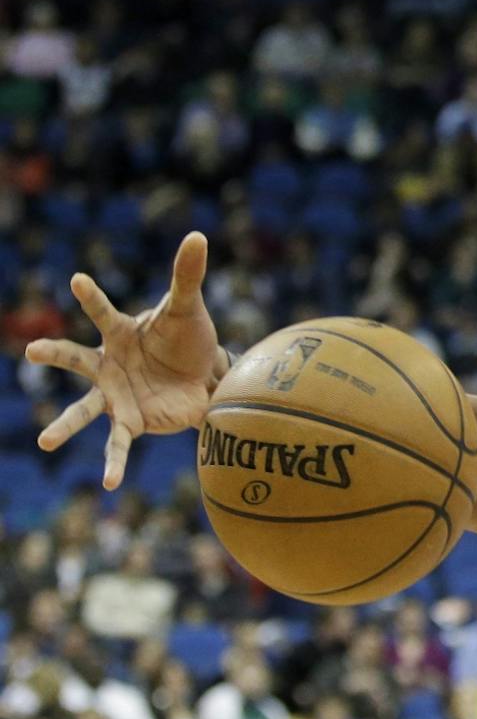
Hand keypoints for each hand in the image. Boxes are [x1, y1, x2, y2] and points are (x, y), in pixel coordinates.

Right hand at [27, 232, 221, 488]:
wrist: (204, 376)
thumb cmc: (188, 339)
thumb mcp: (189, 308)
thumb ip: (188, 275)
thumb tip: (198, 235)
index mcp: (121, 333)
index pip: (104, 311)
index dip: (92, 296)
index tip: (77, 279)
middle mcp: (109, 365)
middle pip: (77, 358)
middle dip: (56, 353)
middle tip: (31, 348)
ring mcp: (115, 395)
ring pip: (85, 410)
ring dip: (65, 425)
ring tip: (45, 441)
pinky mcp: (131, 420)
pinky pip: (118, 444)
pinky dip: (114, 463)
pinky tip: (109, 483)